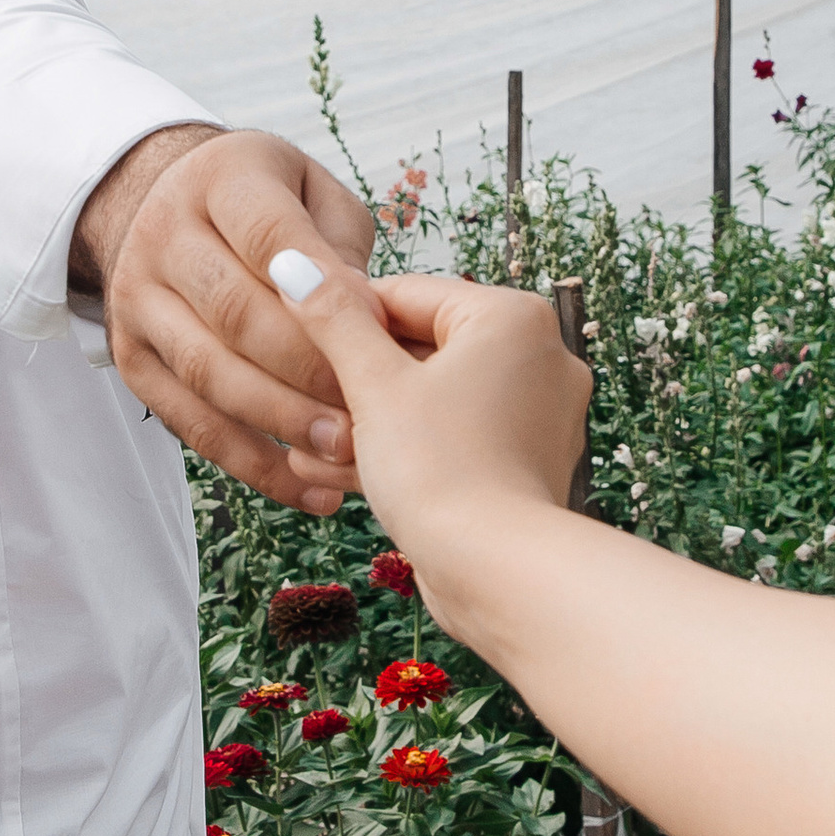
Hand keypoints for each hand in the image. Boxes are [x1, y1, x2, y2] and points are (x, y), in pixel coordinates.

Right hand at [76, 129, 375, 508]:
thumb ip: (339, 247)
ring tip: (346, 452)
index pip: (268, 235)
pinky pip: (192, 423)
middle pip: (234, 312)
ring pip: (208, 373)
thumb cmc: (269, 206)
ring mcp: (136, 300)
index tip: (378, 330)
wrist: (163, 204)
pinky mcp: (131, 359)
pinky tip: (309, 489)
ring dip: (281, 421)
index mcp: (220, 179)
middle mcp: (163, 236)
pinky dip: (252, 464)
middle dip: (306, 366)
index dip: (323, 289)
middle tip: (370, 406)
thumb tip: (365, 317)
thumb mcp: (312, 193)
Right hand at [263, 261, 589, 616]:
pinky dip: (408, 452)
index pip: (405, 294)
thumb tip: (294, 262)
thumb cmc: (443, 472)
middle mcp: (540, 357)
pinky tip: (351, 476)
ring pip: (432, 399)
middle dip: (356, 384)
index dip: (342, 320)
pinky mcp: (525, 462)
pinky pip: (454, 438)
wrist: (497, 573)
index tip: (295, 340)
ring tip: (318, 451)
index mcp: (513, 316)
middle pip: (419, 348)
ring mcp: (538, 413)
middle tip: (307, 407)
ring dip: (372, 423)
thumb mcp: (373, 384)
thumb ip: (333, 320)